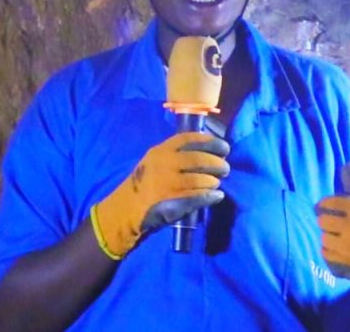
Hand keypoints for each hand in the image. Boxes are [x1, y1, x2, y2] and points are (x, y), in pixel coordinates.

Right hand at [92, 132, 229, 257]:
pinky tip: (217, 196)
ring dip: (213, 181)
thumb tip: (210, 153)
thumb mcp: (156, 162)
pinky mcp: (170, 203)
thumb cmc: (145, 185)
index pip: (190, 139)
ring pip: (200, 180)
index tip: (224, 147)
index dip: (211, 142)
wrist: (124, 211)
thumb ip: (177, 155)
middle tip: (225, 168)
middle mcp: (163, 164)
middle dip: (217, 163)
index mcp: (160, 151)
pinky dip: (210, 197)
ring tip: (217, 184)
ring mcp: (166, 184)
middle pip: (199, 159)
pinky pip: (197, 198)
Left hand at [315, 164, 349, 289]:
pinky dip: (329, 250)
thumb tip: (347, 167)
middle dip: (325, 221)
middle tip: (330, 222)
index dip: (324, 204)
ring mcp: (348, 246)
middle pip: (323, 220)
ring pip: (323, 237)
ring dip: (327, 236)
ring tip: (335, 236)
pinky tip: (337, 247)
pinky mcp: (344, 261)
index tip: (322, 206)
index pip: (332, 202)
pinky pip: (325, 252)